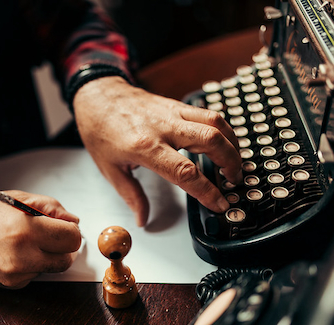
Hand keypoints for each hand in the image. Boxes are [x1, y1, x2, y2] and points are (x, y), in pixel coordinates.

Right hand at [0, 191, 81, 290]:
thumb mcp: (15, 198)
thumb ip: (49, 207)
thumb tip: (72, 219)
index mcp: (25, 227)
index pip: (71, 237)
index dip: (70, 229)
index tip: (63, 225)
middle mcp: (22, 254)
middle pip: (67, 257)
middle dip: (63, 244)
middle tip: (49, 232)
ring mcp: (17, 273)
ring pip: (53, 267)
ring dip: (48, 254)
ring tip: (26, 240)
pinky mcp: (12, 284)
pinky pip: (36, 274)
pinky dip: (32, 263)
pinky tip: (14, 251)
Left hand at [73, 76, 241, 226]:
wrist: (98, 97)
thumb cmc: (100, 130)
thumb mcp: (110, 169)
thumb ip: (132, 195)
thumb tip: (142, 218)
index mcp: (145, 147)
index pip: (185, 172)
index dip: (207, 191)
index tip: (219, 204)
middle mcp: (163, 127)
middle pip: (210, 141)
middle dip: (230, 163)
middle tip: (233, 181)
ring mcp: (172, 113)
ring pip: (215, 123)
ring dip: (232, 144)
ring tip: (234, 163)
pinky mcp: (176, 105)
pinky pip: (208, 113)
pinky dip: (222, 129)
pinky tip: (224, 142)